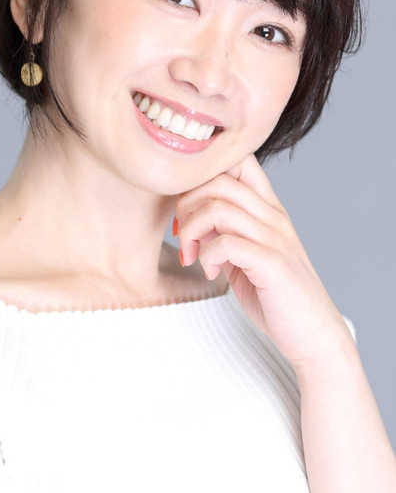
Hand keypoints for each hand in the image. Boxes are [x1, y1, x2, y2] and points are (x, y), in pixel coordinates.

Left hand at [175, 154, 353, 370]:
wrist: (315, 335)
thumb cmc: (276, 297)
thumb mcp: (244, 256)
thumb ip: (223, 233)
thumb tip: (191, 218)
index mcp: (269, 209)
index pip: (239, 161)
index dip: (203, 174)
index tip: (188, 207)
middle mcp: (274, 216)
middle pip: (219, 180)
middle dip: (186, 203)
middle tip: (182, 233)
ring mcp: (275, 238)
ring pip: (217, 209)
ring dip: (191, 232)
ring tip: (191, 255)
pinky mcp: (272, 263)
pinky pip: (226, 242)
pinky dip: (207, 256)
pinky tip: (210, 272)